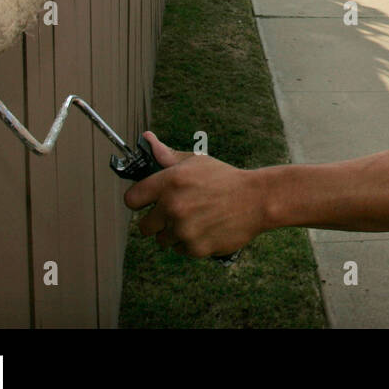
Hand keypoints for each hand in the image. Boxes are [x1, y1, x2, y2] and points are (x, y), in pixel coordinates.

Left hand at [123, 131, 262, 258]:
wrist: (256, 200)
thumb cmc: (224, 178)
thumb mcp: (196, 161)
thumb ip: (166, 155)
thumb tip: (146, 138)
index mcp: (169, 182)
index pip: (132, 200)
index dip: (140, 201)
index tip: (149, 202)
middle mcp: (172, 207)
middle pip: (144, 227)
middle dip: (158, 221)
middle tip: (177, 213)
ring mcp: (183, 230)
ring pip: (163, 240)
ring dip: (175, 233)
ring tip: (197, 219)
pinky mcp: (195, 248)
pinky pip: (181, 250)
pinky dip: (191, 243)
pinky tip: (207, 229)